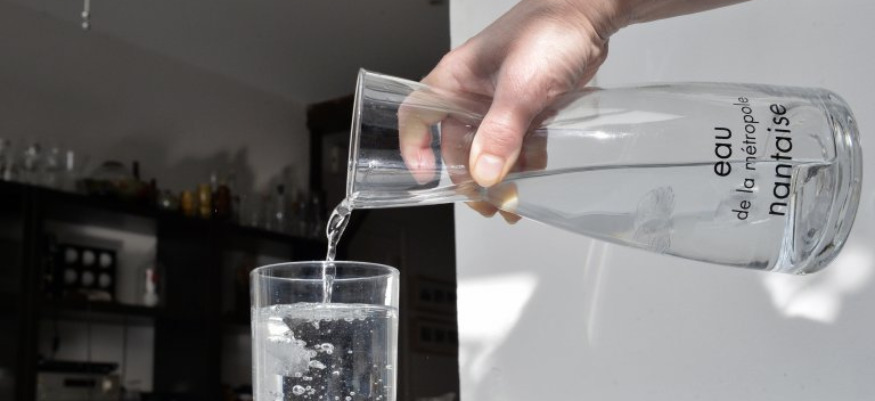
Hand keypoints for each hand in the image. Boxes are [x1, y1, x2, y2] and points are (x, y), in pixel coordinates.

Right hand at [416, 0, 615, 219]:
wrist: (591, 15)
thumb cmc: (549, 30)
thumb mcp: (521, 87)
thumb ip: (501, 132)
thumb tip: (484, 172)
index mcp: (455, 80)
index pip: (417, 116)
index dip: (415, 149)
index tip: (427, 179)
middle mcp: (472, 93)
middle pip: (456, 144)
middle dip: (468, 177)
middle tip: (485, 202)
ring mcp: (499, 103)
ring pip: (488, 149)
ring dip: (499, 178)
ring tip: (512, 202)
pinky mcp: (526, 109)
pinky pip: (517, 144)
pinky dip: (524, 163)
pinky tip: (534, 177)